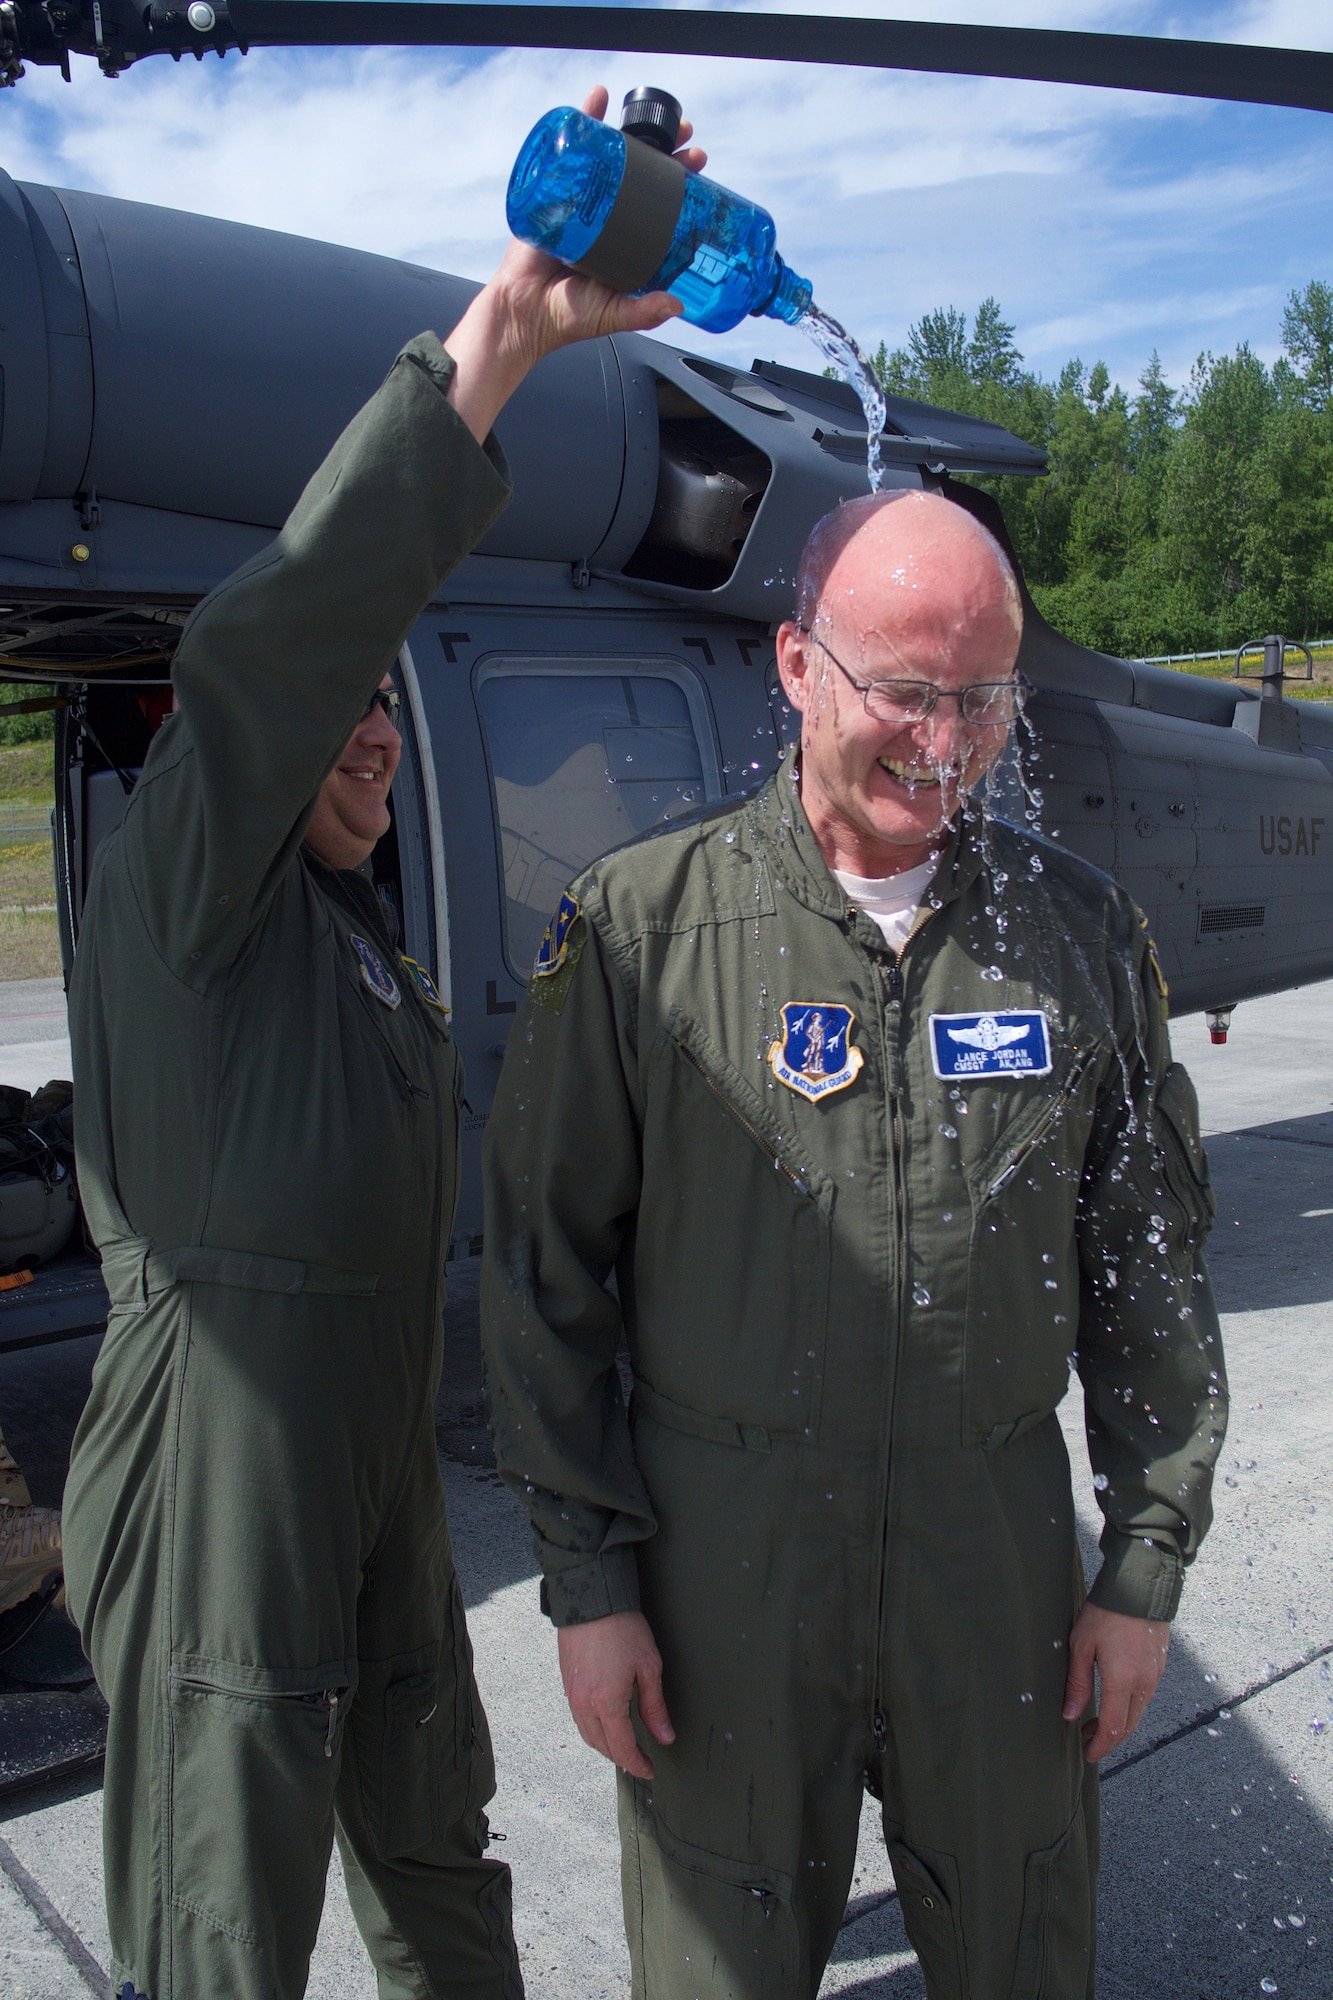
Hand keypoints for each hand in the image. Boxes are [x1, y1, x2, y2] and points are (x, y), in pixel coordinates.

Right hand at [445, 86, 706, 442]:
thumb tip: (677, 304)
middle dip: (663, 149)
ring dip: (629, 130)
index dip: (680, 182)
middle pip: (640, 173)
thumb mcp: (615, 314)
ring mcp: (581, 202)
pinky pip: (570, 153)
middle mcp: (608, 217)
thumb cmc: (568, 317)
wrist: (523, 313)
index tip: (697, 165)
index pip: (662, 202)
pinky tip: (597, 99)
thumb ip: (645, 312)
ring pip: (610, 159)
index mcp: (629, 242)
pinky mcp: (554, 193)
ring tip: (648, 114)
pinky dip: (582, 123)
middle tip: (683, 133)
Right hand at [558, 1609, 675, 1779]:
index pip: (622, 1748)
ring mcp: (571, 1694)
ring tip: (623, 1747)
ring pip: (587, 1734)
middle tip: (639, 1761)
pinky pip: (578, 1718)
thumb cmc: (621, 1627)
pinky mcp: (566, 1683)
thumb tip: (664, 1736)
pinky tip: (604, 1723)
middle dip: (621, 1758)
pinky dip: (593, 1728)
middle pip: (602, 1746)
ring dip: (605, 1745)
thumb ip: (655, 1706)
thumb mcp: (648, 1666)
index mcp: (606, 1703)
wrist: (591, 1599)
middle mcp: (584, 1704)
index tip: (648, 1769)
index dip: (637, 1764)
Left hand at [1063, 1602, 1169, 1761]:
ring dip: (1118, 1723)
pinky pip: (1144, 1697)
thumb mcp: (1082, 1645)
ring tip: (1094, 1720)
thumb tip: (1070, 1715)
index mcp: (1123, 1681)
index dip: (1100, 1745)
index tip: (1088, 1754)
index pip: (1113, 1728)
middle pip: (1128, 1726)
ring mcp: (1155, 1676)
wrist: (1139, 1587)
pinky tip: (1113, 1700)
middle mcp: (1144, 1684)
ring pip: (1138, 1713)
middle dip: (1108, 1739)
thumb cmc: (1106, 1613)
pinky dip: (1128, 1707)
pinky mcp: (1159, 1666)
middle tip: (1087, 1740)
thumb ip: (1077, 1683)